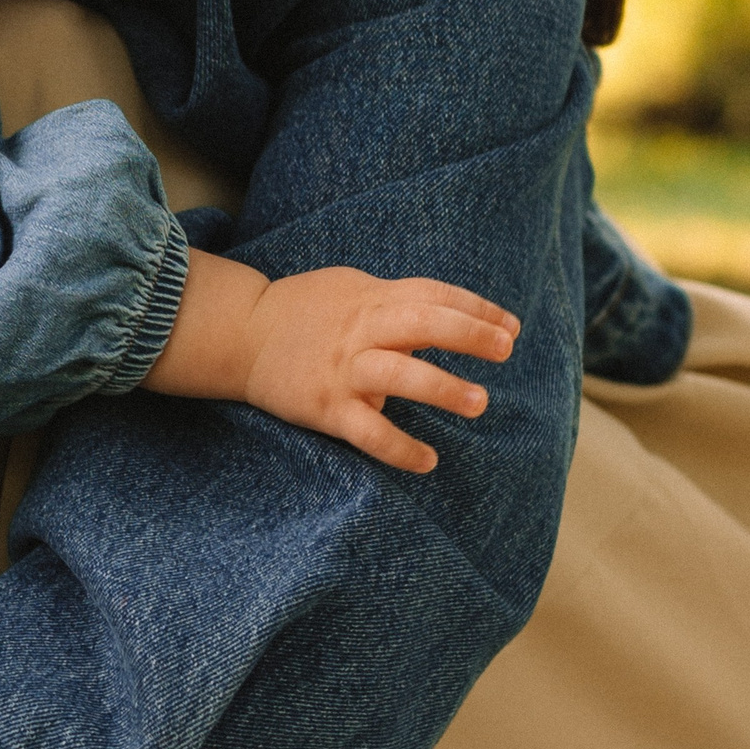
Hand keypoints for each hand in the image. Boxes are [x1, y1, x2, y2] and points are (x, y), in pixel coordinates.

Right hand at [238, 267, 519, 472]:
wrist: (239, 334)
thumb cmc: (301, 311)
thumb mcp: (347, 288)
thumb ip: (393, 299)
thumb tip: (446, 310)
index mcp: (369, 298)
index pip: (431, 294)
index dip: (474, 307)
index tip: (510, 325)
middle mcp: (359, 330)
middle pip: (421, 323)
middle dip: (468, 334)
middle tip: (505, 349)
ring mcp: (343, 369)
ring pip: (397, 374)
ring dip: (440, 387)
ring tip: (479, 402)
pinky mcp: (326, 406)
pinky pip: (367, 431)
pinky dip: (398, 448)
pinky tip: (427, 460)